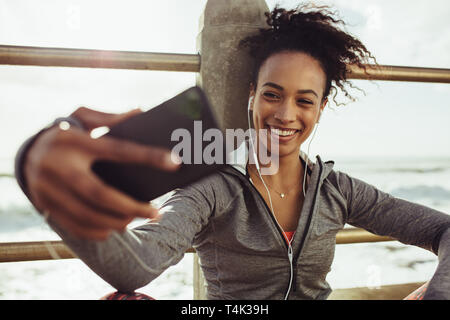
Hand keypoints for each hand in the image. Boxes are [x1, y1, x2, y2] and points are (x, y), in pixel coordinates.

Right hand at [24, 107, 180, 239]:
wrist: (26, 152)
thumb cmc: (65, 134)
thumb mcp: (83, 118)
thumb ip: (111, 118)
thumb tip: (141, 112)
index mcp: (76, 142)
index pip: (119, 150)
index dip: (148, 156)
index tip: (175, 162)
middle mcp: (60, 166)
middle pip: (100, 194)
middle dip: (132, 207)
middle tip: (155, 212)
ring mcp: (49, 188)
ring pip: (88, 214)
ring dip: (117, 221)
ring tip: (137, 219)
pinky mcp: (45, 204)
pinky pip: (74, 225)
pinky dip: (97, 230)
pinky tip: (113, 228)